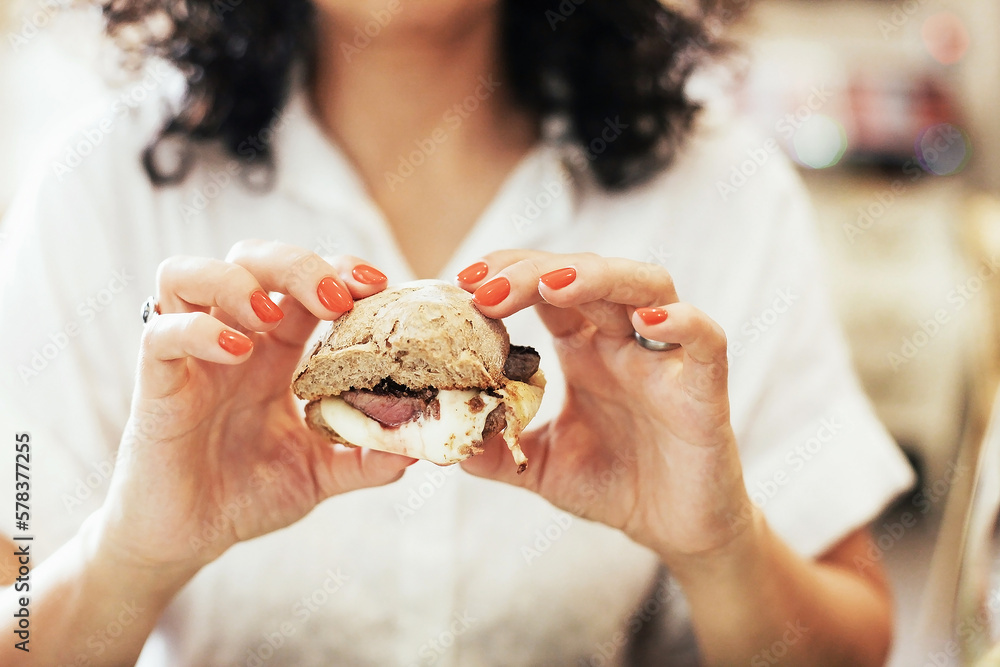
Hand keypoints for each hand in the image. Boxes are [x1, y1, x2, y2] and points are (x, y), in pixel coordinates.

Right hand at [93, 241, 414, 576]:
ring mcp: (190, 356)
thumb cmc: (247, 495)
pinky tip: (237, 351)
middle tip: (336, 298)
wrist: (186, 538)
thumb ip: (364, 461)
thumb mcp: (318, 475)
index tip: (377, 285)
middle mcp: (232, 340)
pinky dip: (200, 330)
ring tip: (272, 316)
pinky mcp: (156, 382)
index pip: (303, 282)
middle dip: (298, 263)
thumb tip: (418, 449)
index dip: (339, 269)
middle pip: (250, 258)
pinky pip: (161, 332)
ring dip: (237, 280)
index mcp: (275, 352)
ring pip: (187, 273)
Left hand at [456, 251, 752, 561]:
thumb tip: (442, 445)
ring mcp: (667, 358)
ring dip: (599, 276)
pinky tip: (645, 324)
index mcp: (585, 348)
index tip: (464, 282)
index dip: (509, 272)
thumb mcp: (541, 467)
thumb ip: (496, 451)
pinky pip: (706, 338)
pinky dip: (681, 322)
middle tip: (486, 289)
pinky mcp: (705, 387)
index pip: (548, 286)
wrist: (676, 530)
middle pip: (588, 274)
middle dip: (535, 270)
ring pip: (648, 286)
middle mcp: (624, 341)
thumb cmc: (615, 485)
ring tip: (551, 285)